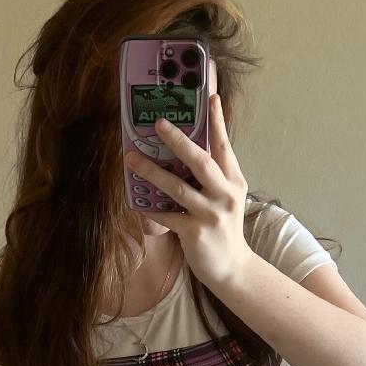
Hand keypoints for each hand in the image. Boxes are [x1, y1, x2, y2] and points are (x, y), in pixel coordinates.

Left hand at [124, 93, 253, 293]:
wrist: (233, 269)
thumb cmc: (223, 230)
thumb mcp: (226, 199)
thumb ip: (212, 178)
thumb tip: (184, 152)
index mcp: (234, 182)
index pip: (224, 146)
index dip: (217, 121)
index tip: (211, 96)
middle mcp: (225, 195)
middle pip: (201, 161)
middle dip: (178, 140)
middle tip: (158, 123)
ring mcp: (211, 215)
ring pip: (178, 187)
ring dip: (152, 171)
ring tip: (131, 158)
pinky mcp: (195, 233)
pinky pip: (166, 216)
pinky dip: (149, 209)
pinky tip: (133, 201)